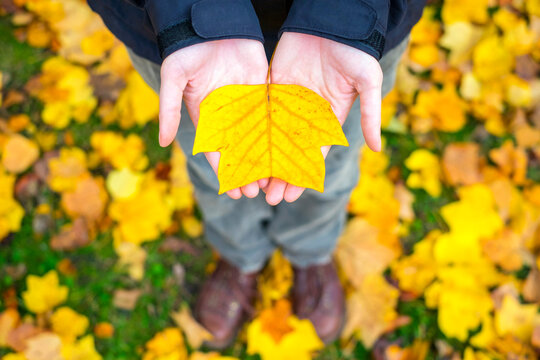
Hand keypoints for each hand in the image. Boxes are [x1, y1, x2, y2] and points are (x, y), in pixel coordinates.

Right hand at [159, 39, 269, 198]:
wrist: (210, 24)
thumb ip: (169, 109)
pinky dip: (277, 135)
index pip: (216, 151)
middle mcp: (228, 115)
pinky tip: (284, 152)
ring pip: (257, 138)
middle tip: (256, 193)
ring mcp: (246, 105)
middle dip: (247, 172)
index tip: (233, 192)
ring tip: (272, 180)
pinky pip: (270, 117)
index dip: (224, 172)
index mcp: (207, 117)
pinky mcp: (262, 92)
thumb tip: (163, 142)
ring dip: (264, 160)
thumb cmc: (188, 51)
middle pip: (239, 150)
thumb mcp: (174, 79)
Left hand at [265, 32, 382, 204]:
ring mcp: (287, 105)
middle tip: (269, 198)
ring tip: (254, 183)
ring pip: (272, 140)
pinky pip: (260, 116)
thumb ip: (370, 114)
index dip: (302, 176)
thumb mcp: (367, 81)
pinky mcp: (271, 90)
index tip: (291, 196)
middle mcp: (305, 117)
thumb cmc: (353, 51)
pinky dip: (251, 135)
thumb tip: (379, 148)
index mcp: (327, 119)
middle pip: (289, 153)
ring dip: (264, 162)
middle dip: (280, 176)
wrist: (330, 22)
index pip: (313, 155)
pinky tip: (242, 153)